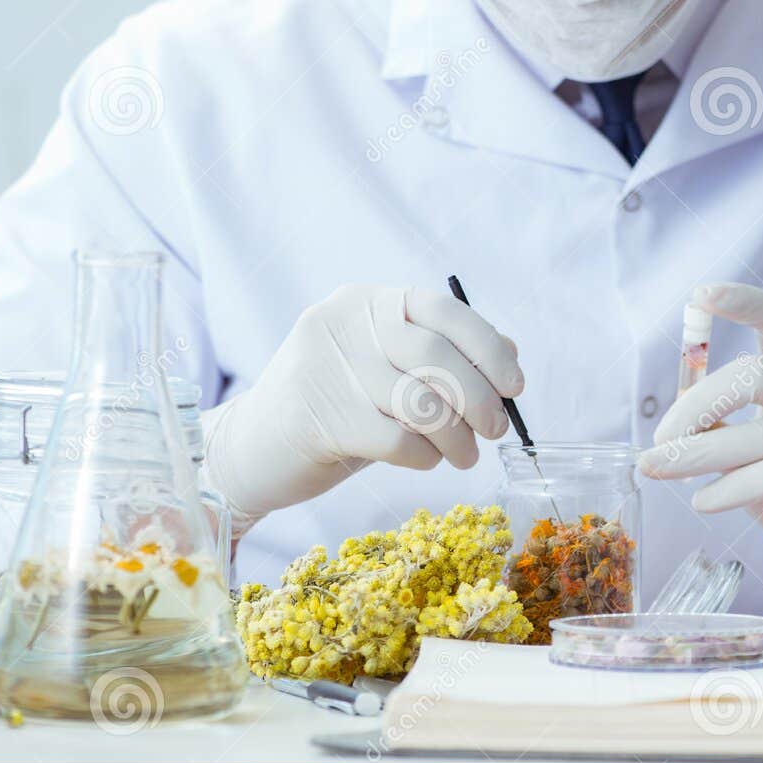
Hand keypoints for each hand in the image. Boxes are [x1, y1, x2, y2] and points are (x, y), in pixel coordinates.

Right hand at [202, 285, 522, 532]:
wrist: (249, 451)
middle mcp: (343, 323)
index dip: (487, 347)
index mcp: (365, 302)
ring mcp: (325, 367)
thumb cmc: (332, 409)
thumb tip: (511, 354)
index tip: (514, 386)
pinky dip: (424, 456)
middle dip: (479, 400)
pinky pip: (397, 440)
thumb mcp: (386, 372)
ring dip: (457, 437)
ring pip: (421, 403)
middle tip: (495, 431)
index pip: (441, 309)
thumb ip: (440, 357)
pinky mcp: (317, 417)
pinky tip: (424, 460)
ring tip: (464, 456)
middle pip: (436, 356)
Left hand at [639, 283, 762, 552]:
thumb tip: (667, 434)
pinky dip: (726, 491)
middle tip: (657, 438)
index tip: (700, 295)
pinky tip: (702, 501)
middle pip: (752, 377)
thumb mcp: (754, 431)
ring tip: (654, 468)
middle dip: (695, 406)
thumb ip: (720, 420)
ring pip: (752, 437)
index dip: (742, 301)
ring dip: (694, 456)